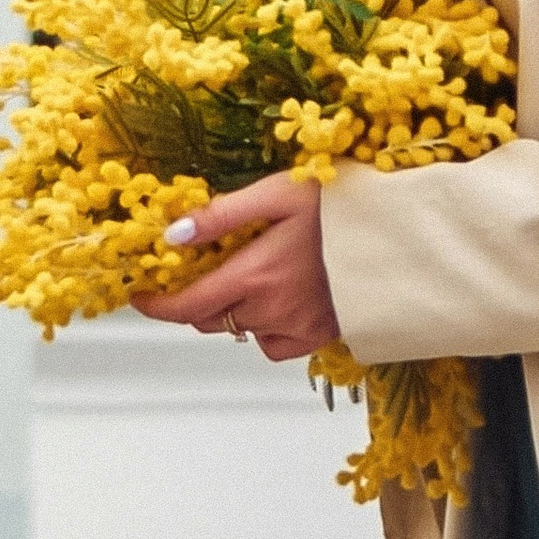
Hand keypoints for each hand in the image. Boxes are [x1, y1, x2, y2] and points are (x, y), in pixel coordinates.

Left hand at [134, 173, 340, 360]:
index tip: (140, 295)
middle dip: (196, 298)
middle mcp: (269, 310)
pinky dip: (264, 328)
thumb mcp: (277, 194)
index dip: (156, 305)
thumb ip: (222, 216)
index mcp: (253, 275)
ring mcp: (295, 328)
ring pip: (240, 329)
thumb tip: (172, 235)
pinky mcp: (318, 337)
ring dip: (232, 309)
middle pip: (210, 318)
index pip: (186, 305)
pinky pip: (272, 344)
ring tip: (251, 275)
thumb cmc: (339, 206)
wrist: (397, 236)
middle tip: (204, 268)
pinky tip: (278, 301)